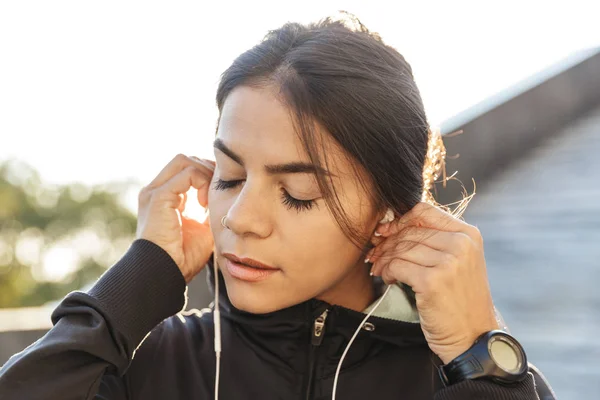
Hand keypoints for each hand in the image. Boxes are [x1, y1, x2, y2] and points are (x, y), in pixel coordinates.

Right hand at [136, 154, 214, 283]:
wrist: (164, 273)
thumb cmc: (183, 257)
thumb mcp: (202, 227)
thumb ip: (209, 210)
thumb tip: (227, 199)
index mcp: (165, 198)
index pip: (187, 169)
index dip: (207, 174)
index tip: (221, 192)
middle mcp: (156, 190)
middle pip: (186, 160)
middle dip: (207, 169)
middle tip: (220, 190)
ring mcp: (154, 191)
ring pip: (185, 160)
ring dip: (205, 174)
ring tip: (210, 199)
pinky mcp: (158, 196)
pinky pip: (187, 172)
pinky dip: (202, 181)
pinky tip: (206, 203)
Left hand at [367, 202, 498, 363]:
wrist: (474, 336)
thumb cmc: (461, 300)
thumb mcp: (459, 262)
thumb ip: (437, 241)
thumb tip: (393, 225)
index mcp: (468, 234)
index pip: (425, 211)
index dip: (400, 220)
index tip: (385, 232)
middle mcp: (461, 244)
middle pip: (410, 231)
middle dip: (387, 242)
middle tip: (374, 253)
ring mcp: (448, 262)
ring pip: (401, 249)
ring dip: (384, 259)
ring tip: (379, 268)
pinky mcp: (432, 281)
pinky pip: (397, 266)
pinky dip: (387, 272)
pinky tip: (388, 279)